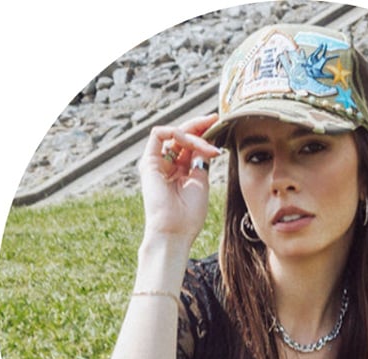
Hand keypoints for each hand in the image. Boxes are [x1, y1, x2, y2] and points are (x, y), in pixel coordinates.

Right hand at [138, 114, 221, 244]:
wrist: (174, 231)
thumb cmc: (189, 214)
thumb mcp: (201, 181)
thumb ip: (202, 160)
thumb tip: (209, 141)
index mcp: (180, 171)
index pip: (191, 145)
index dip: (204, 133)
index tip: (219, 124)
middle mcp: (167, 165)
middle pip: (182, 136)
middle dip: (199, 125)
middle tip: (214, 119)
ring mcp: (157, 162)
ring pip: (174, 134)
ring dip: (193, 134)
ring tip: (208, 146)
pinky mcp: (148, 162)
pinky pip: (159, 135)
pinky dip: (176, 133)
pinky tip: (191, 142)